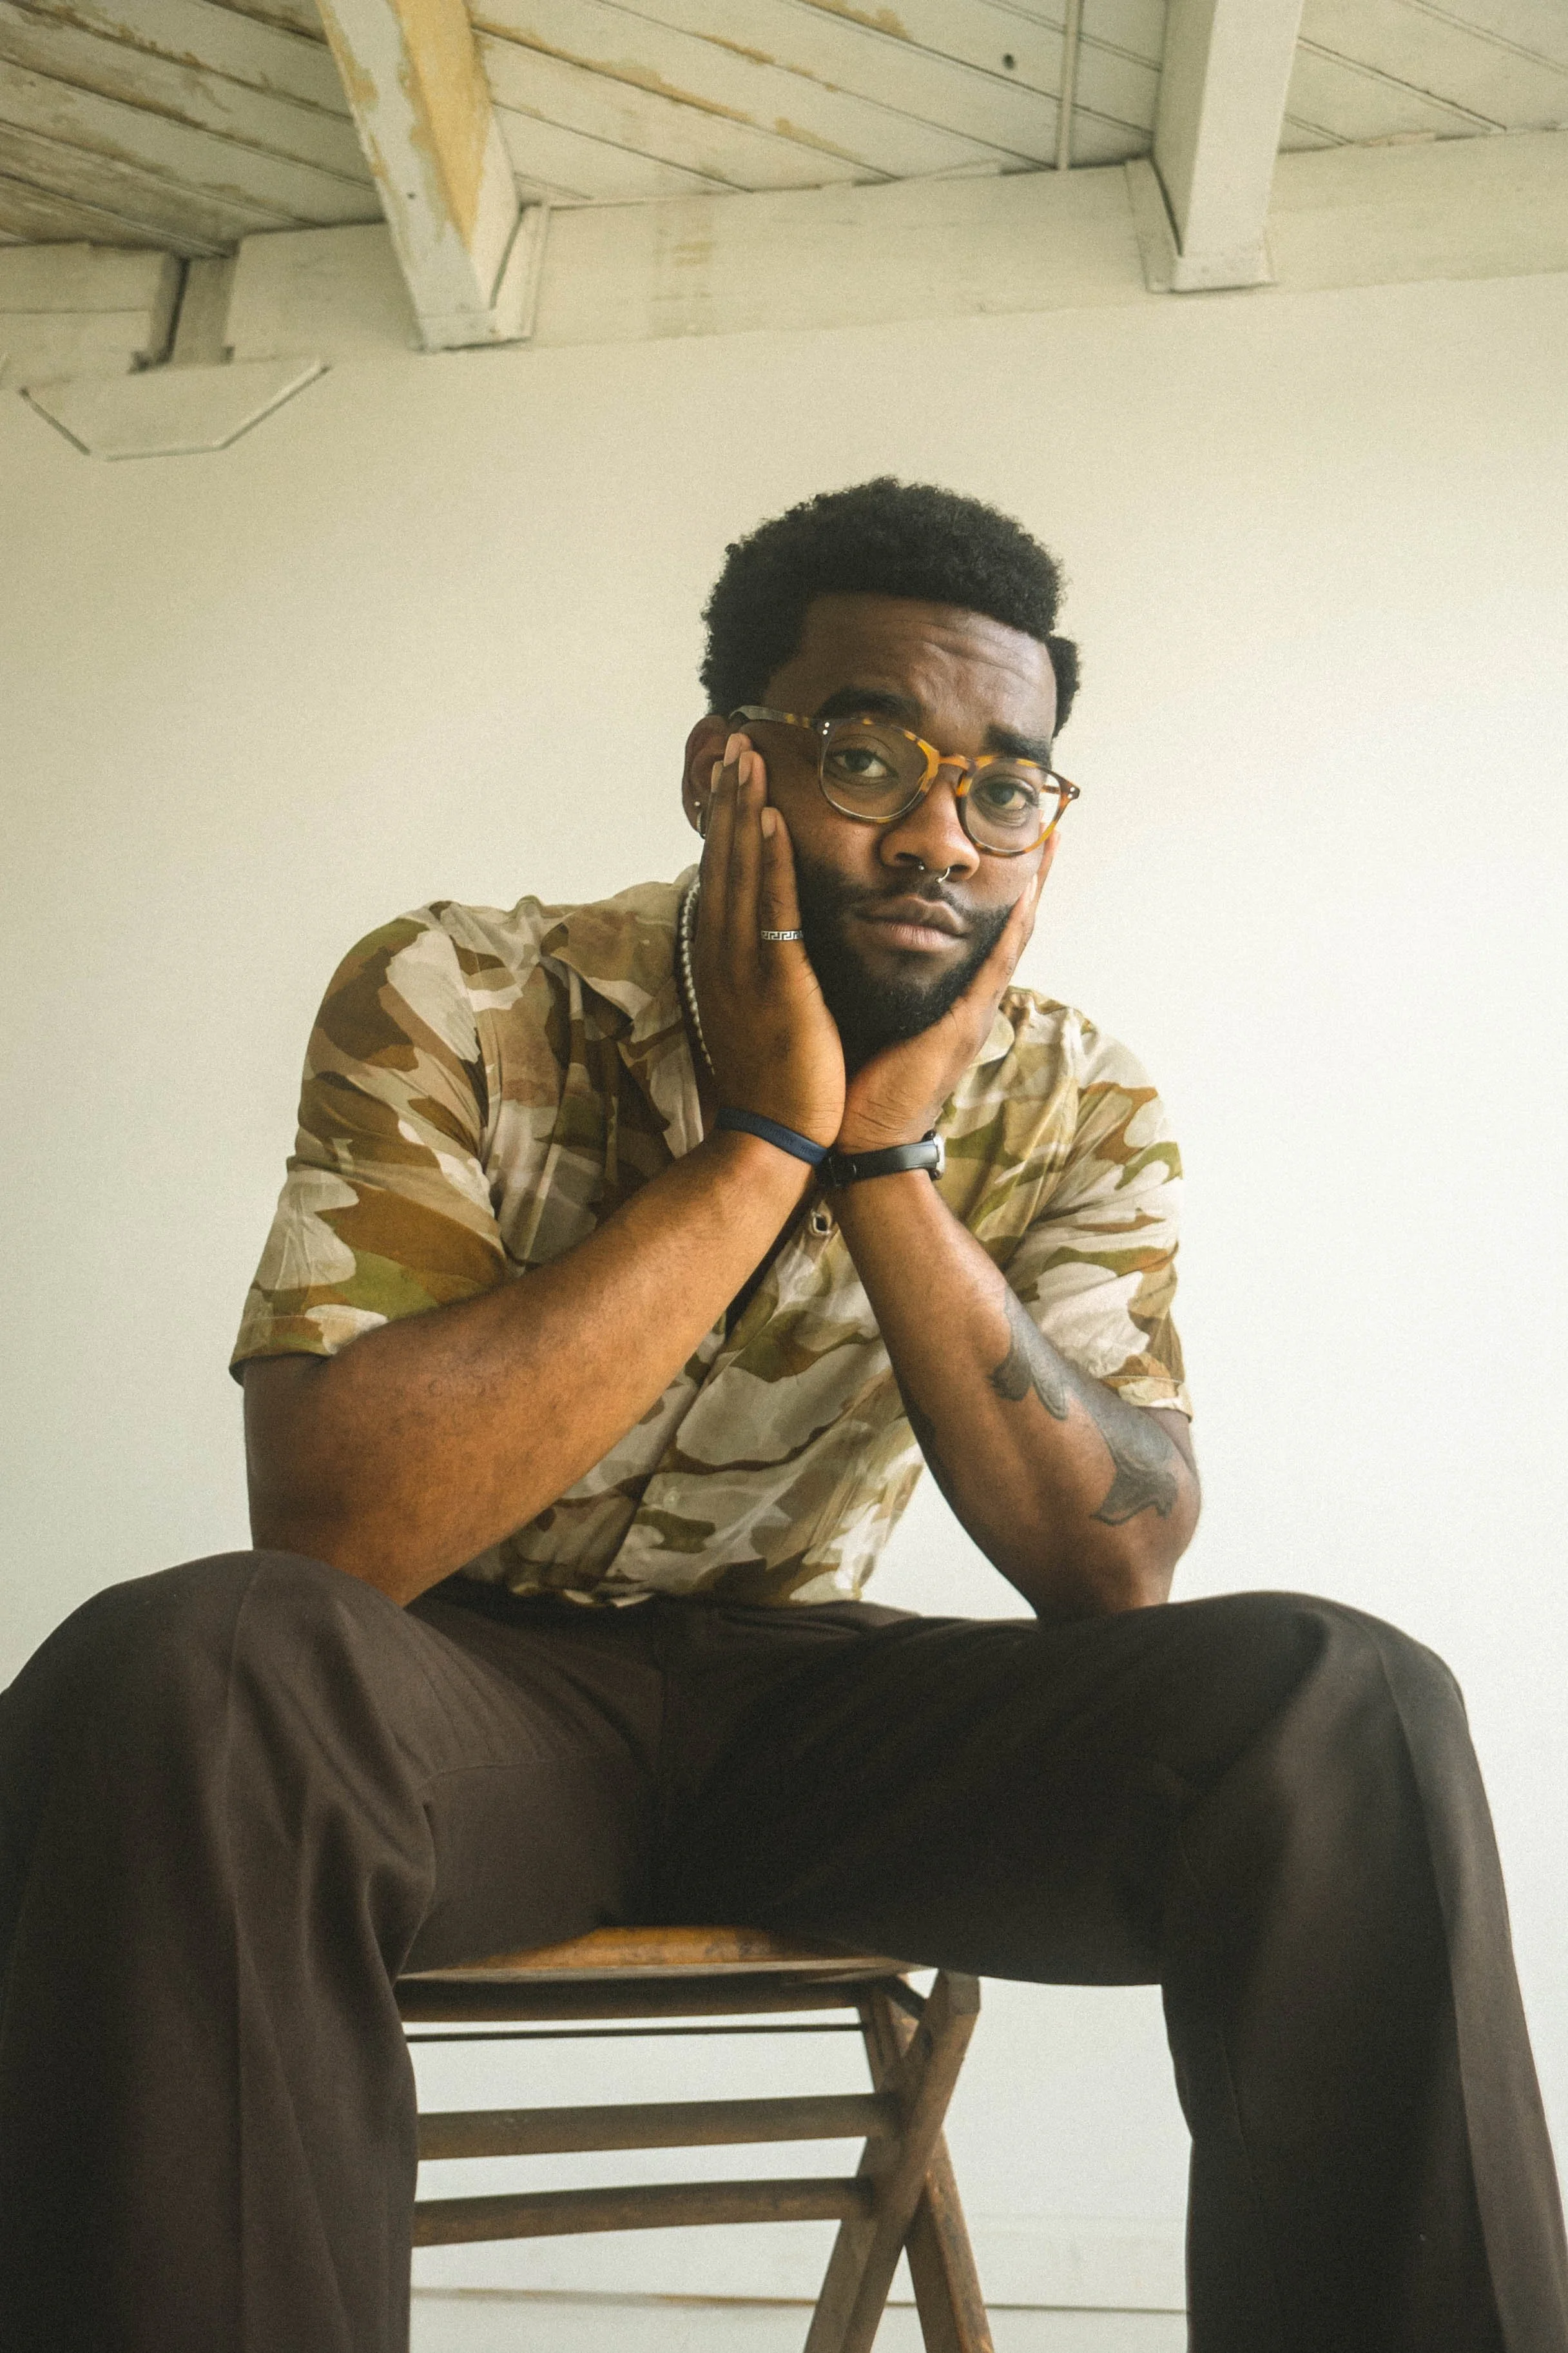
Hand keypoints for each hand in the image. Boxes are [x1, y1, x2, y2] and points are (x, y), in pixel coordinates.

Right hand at [694, 733, 845, 1147]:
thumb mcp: (756, 1014)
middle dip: (727, 799)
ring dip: (742, 812)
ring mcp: (743, 967)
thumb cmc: (773, 1082)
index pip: (718, 876)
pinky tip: (769, 820)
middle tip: (733, 741)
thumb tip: (763, 940)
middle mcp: (721, 955)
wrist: (770, 1138)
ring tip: (747, 757)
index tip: (728, 775)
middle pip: (721, 861)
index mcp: (718, 961)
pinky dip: (767, 862)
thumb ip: (756, 971)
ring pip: (739, 873)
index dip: (721, 823)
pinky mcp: (776, 982)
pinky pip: (770, 910)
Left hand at [835, 867, 1045, 1151]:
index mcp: (951, 996)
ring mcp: (975, 1013)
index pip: (984, 931)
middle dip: (1031, 878)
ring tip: (1049, 843)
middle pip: (1011, 926)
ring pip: (1013, 939)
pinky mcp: (965, 1028)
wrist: (865, 1139)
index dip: (1002, 889)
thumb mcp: (874, 1014)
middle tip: (1047, 826)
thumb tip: (860, 939)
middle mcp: (971, 999)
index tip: (1011, 843)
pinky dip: (1013, 934)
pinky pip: (995, 971)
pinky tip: (1028, 898)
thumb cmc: (861, 1079)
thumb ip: (880, 981)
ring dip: (1035, 891)